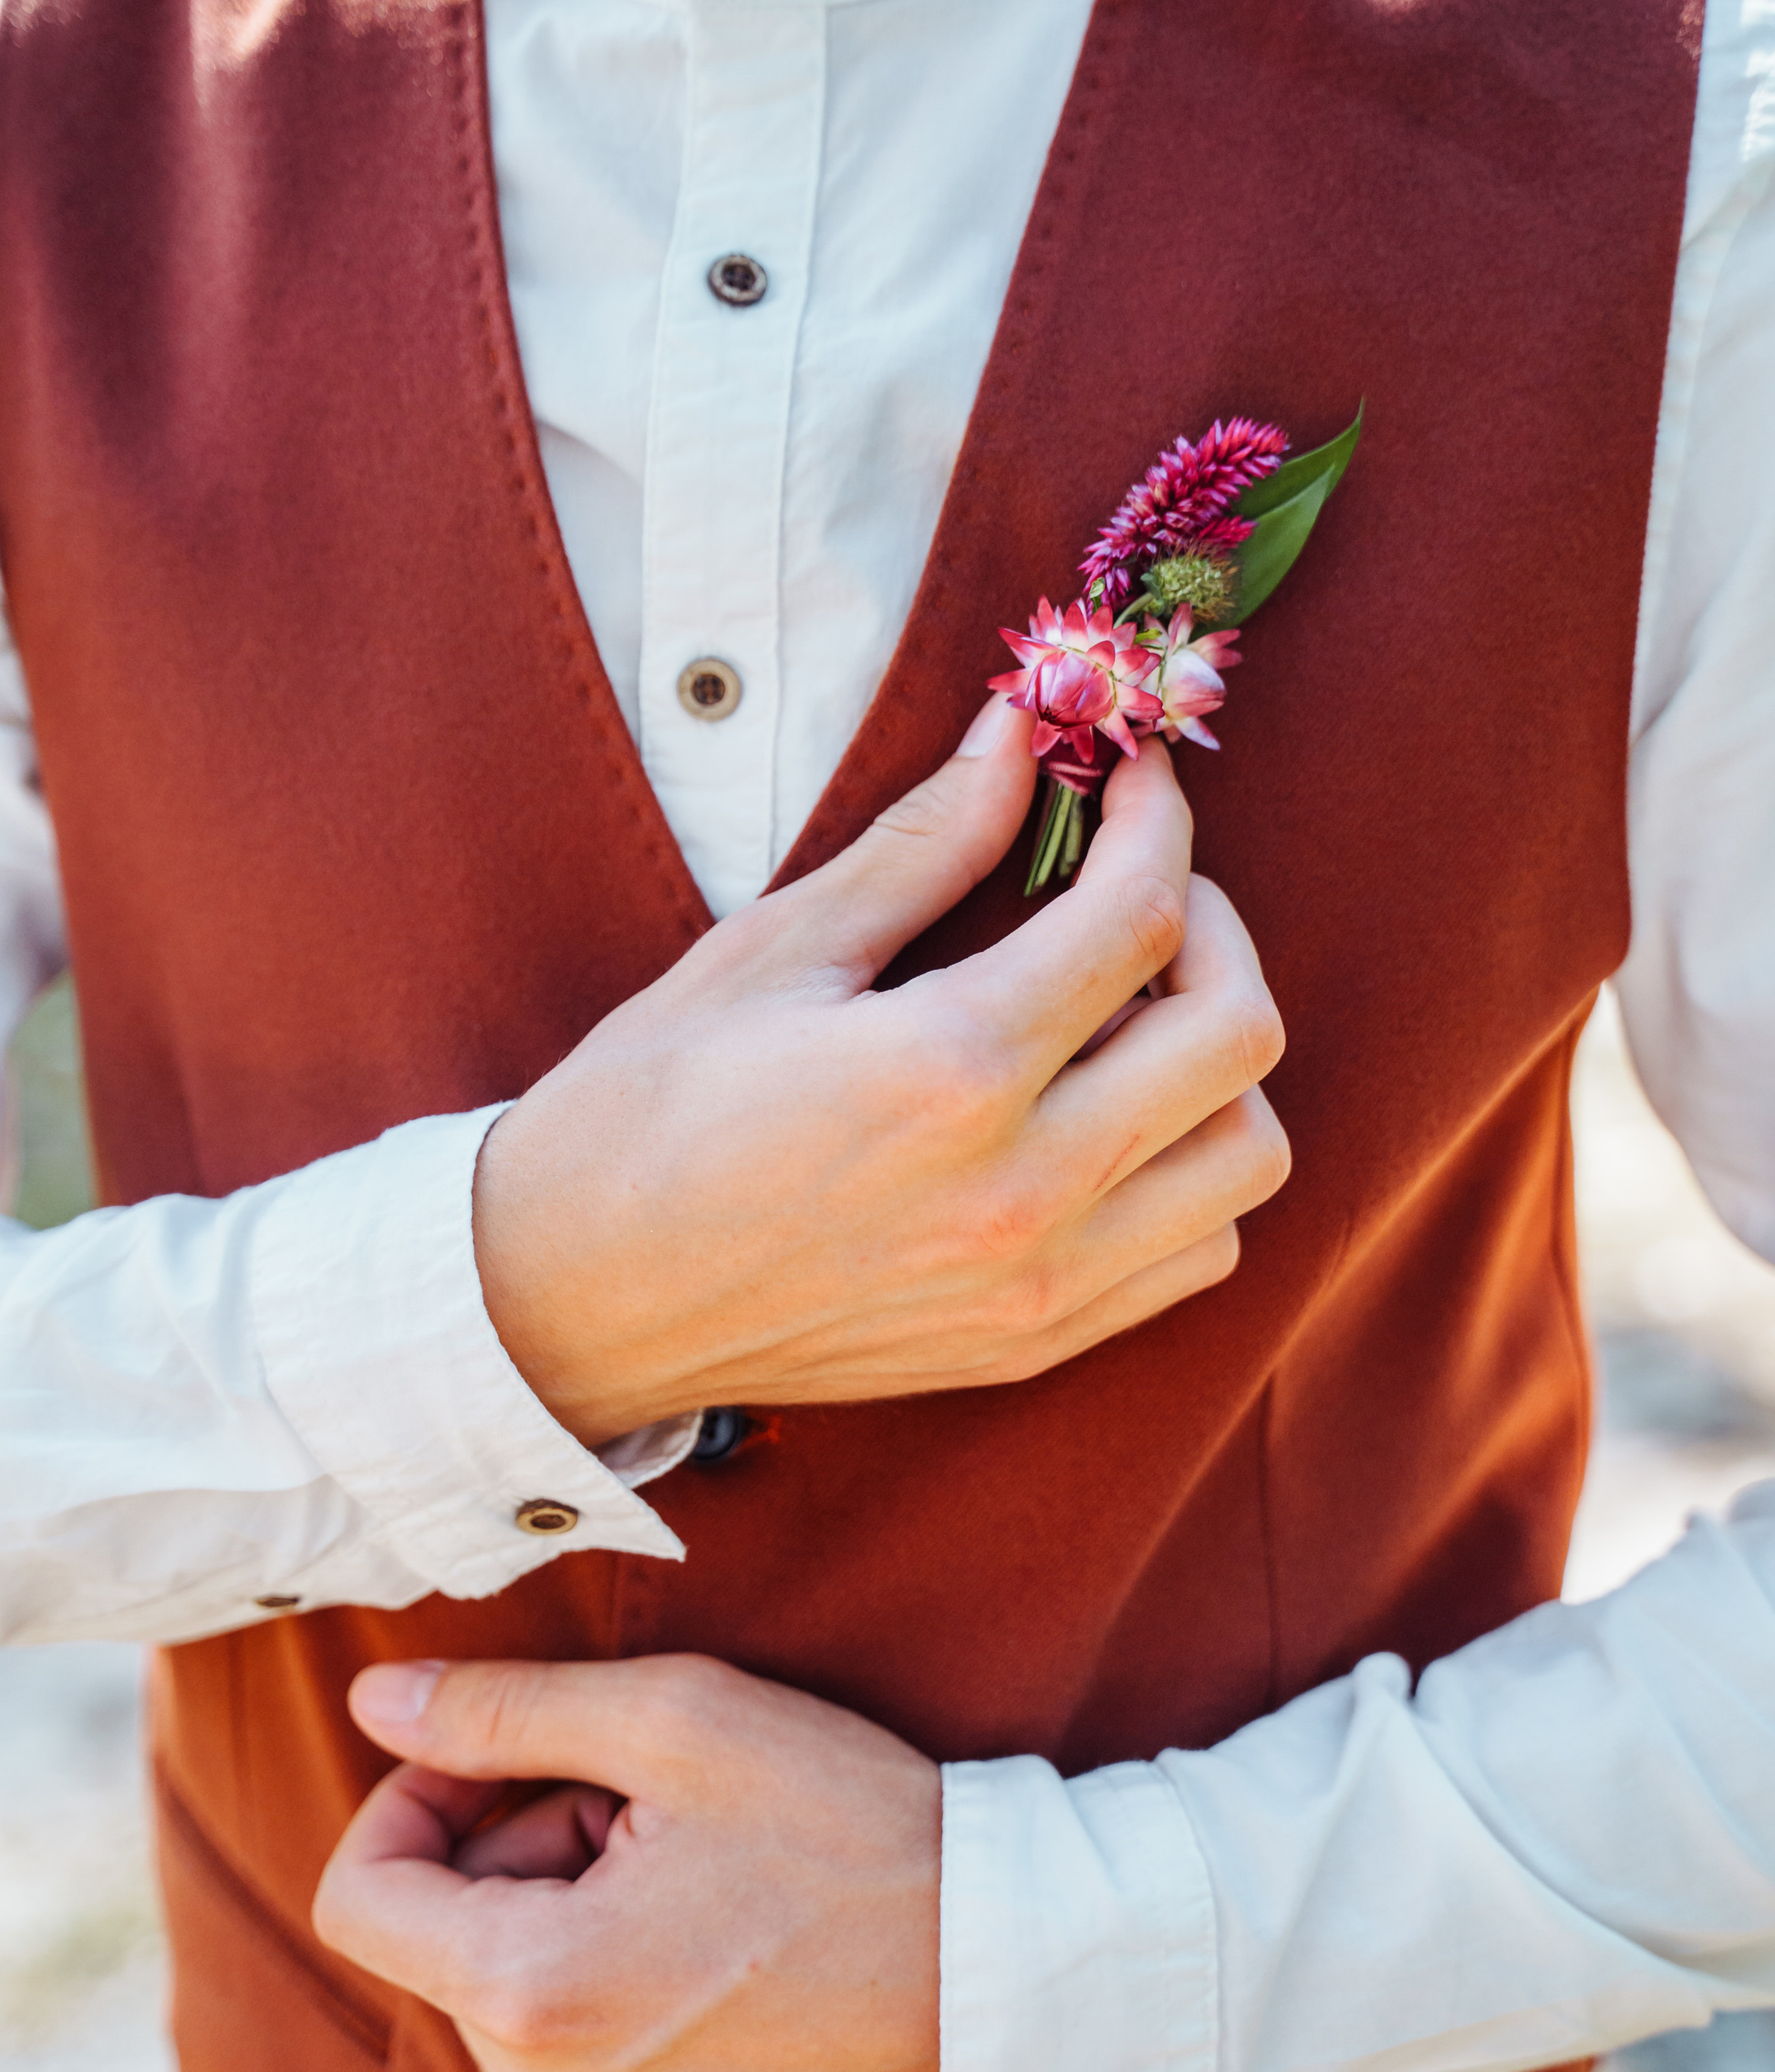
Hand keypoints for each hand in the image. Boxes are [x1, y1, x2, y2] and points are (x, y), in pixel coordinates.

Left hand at [312, 1654, 940, 2071]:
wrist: (994, 1963)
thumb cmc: (847, 1826)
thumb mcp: (675, 1722)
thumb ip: (502, 1711)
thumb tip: (373, 1700)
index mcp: (533, 1993)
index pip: (360, 1896)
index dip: (411, 1798)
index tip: (502, 1755)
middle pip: (445, 1938)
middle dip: (522, 1850)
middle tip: (650, 1808)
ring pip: (511, 1993)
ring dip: (571, 1914)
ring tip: (696, 1875)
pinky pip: (573, 2057)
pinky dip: (614, 1987)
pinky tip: (717, 1946)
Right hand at [474, 698, 1288, 1445]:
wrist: (574, 1299)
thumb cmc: (646, 1113)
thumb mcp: (773, 951)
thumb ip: (923, 842)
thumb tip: (1017, 731)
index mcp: (950, 1068)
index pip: (1142, 914)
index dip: (1157, 819)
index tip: (1129, 781)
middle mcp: (1022, 1188)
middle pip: (1237, 1032)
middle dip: (1213, 926)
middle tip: (1140, 890)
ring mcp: (1039, 1282)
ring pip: (1248, 1155)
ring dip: (1218, 1065)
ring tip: (1129, 1021)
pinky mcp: (1033, 1341)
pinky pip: (1198, 1252)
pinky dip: (1190, 1173)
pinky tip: (1112, 1125)